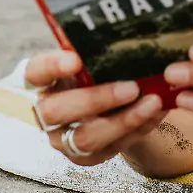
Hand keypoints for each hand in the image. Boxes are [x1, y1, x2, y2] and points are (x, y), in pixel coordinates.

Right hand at [26, 50, 166, 166]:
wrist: (111, 104)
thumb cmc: (99, 73)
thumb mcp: (94, 59)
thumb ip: (99, 52)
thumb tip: (128, 34)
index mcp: (44, 80)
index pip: (36, 71)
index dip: (52, 67)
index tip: (75, 60)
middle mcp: (47, 111)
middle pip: (57, 111)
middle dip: (96, 99)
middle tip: (131, 87)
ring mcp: (63, 138)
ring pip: (84, 138)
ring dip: (123, 121)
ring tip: (152, 103)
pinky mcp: (85, 157)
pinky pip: (111, 149)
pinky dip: (138, 130)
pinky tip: (156, 113)